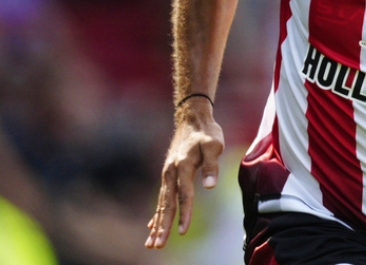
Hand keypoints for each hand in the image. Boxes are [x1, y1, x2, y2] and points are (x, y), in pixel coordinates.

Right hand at [145, 113, 224, 248]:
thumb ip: (212, 165)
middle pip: (167, 204)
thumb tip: (210, 185)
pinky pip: (162, 198)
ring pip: (162, 204)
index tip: (182, 232)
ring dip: (157, 224)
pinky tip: (152, 226)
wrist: (192, 119)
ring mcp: (168, 174)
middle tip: (156, 246)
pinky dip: (157, 213)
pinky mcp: (169, 175)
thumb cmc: (206, 133)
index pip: (184, 195)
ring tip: (151, 243)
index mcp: (183, 166)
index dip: (185, 215)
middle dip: (162, 226)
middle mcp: (171, 172)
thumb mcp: (214, 145)